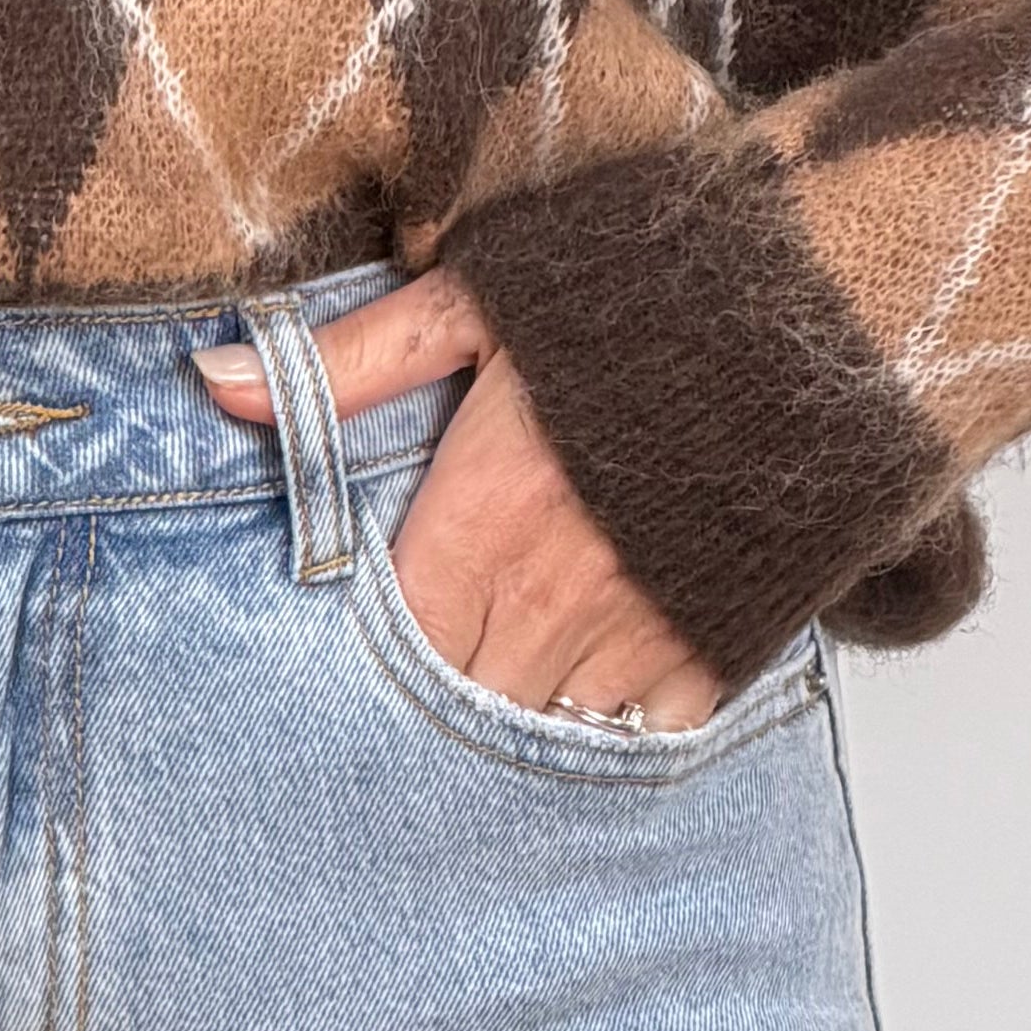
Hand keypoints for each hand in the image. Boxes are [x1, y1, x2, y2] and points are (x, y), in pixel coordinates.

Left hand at [194, 275, 728, 726]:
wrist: (814, 311)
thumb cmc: (635, 296)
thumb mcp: (476, 303)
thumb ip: (348, 365)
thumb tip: (215, 386)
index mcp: (487, 516)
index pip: (396, 645)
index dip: (371, 659)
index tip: (360, 650)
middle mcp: (558, 595)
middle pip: (463, 704)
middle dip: (438, 697)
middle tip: (424, 673)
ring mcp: (642, 632)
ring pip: (547, 727)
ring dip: (519, 705)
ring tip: (504, 671)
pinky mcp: (717, 648)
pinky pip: (643, 733)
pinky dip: (611, 720)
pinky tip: (590, 678)